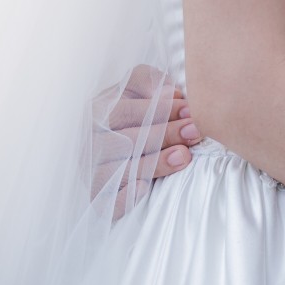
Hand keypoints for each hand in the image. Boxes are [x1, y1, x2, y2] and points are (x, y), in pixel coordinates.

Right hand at [90, 65, 198, 217]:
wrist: (105, 150)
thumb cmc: (129, 115)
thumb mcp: (134, 91)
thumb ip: (147, 82)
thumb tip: (169, 93)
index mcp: (98, 112)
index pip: (126, 110)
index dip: (159, 110)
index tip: (190, 111)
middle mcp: (90, 141)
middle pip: (125, 139)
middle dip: (164, 134)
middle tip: (195, 133)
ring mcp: (90, 170)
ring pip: (118, 169)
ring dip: (153, 163)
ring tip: (183, 156)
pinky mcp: (96, 196)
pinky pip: (105, 201)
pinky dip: (122, 197)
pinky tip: (143, 188)